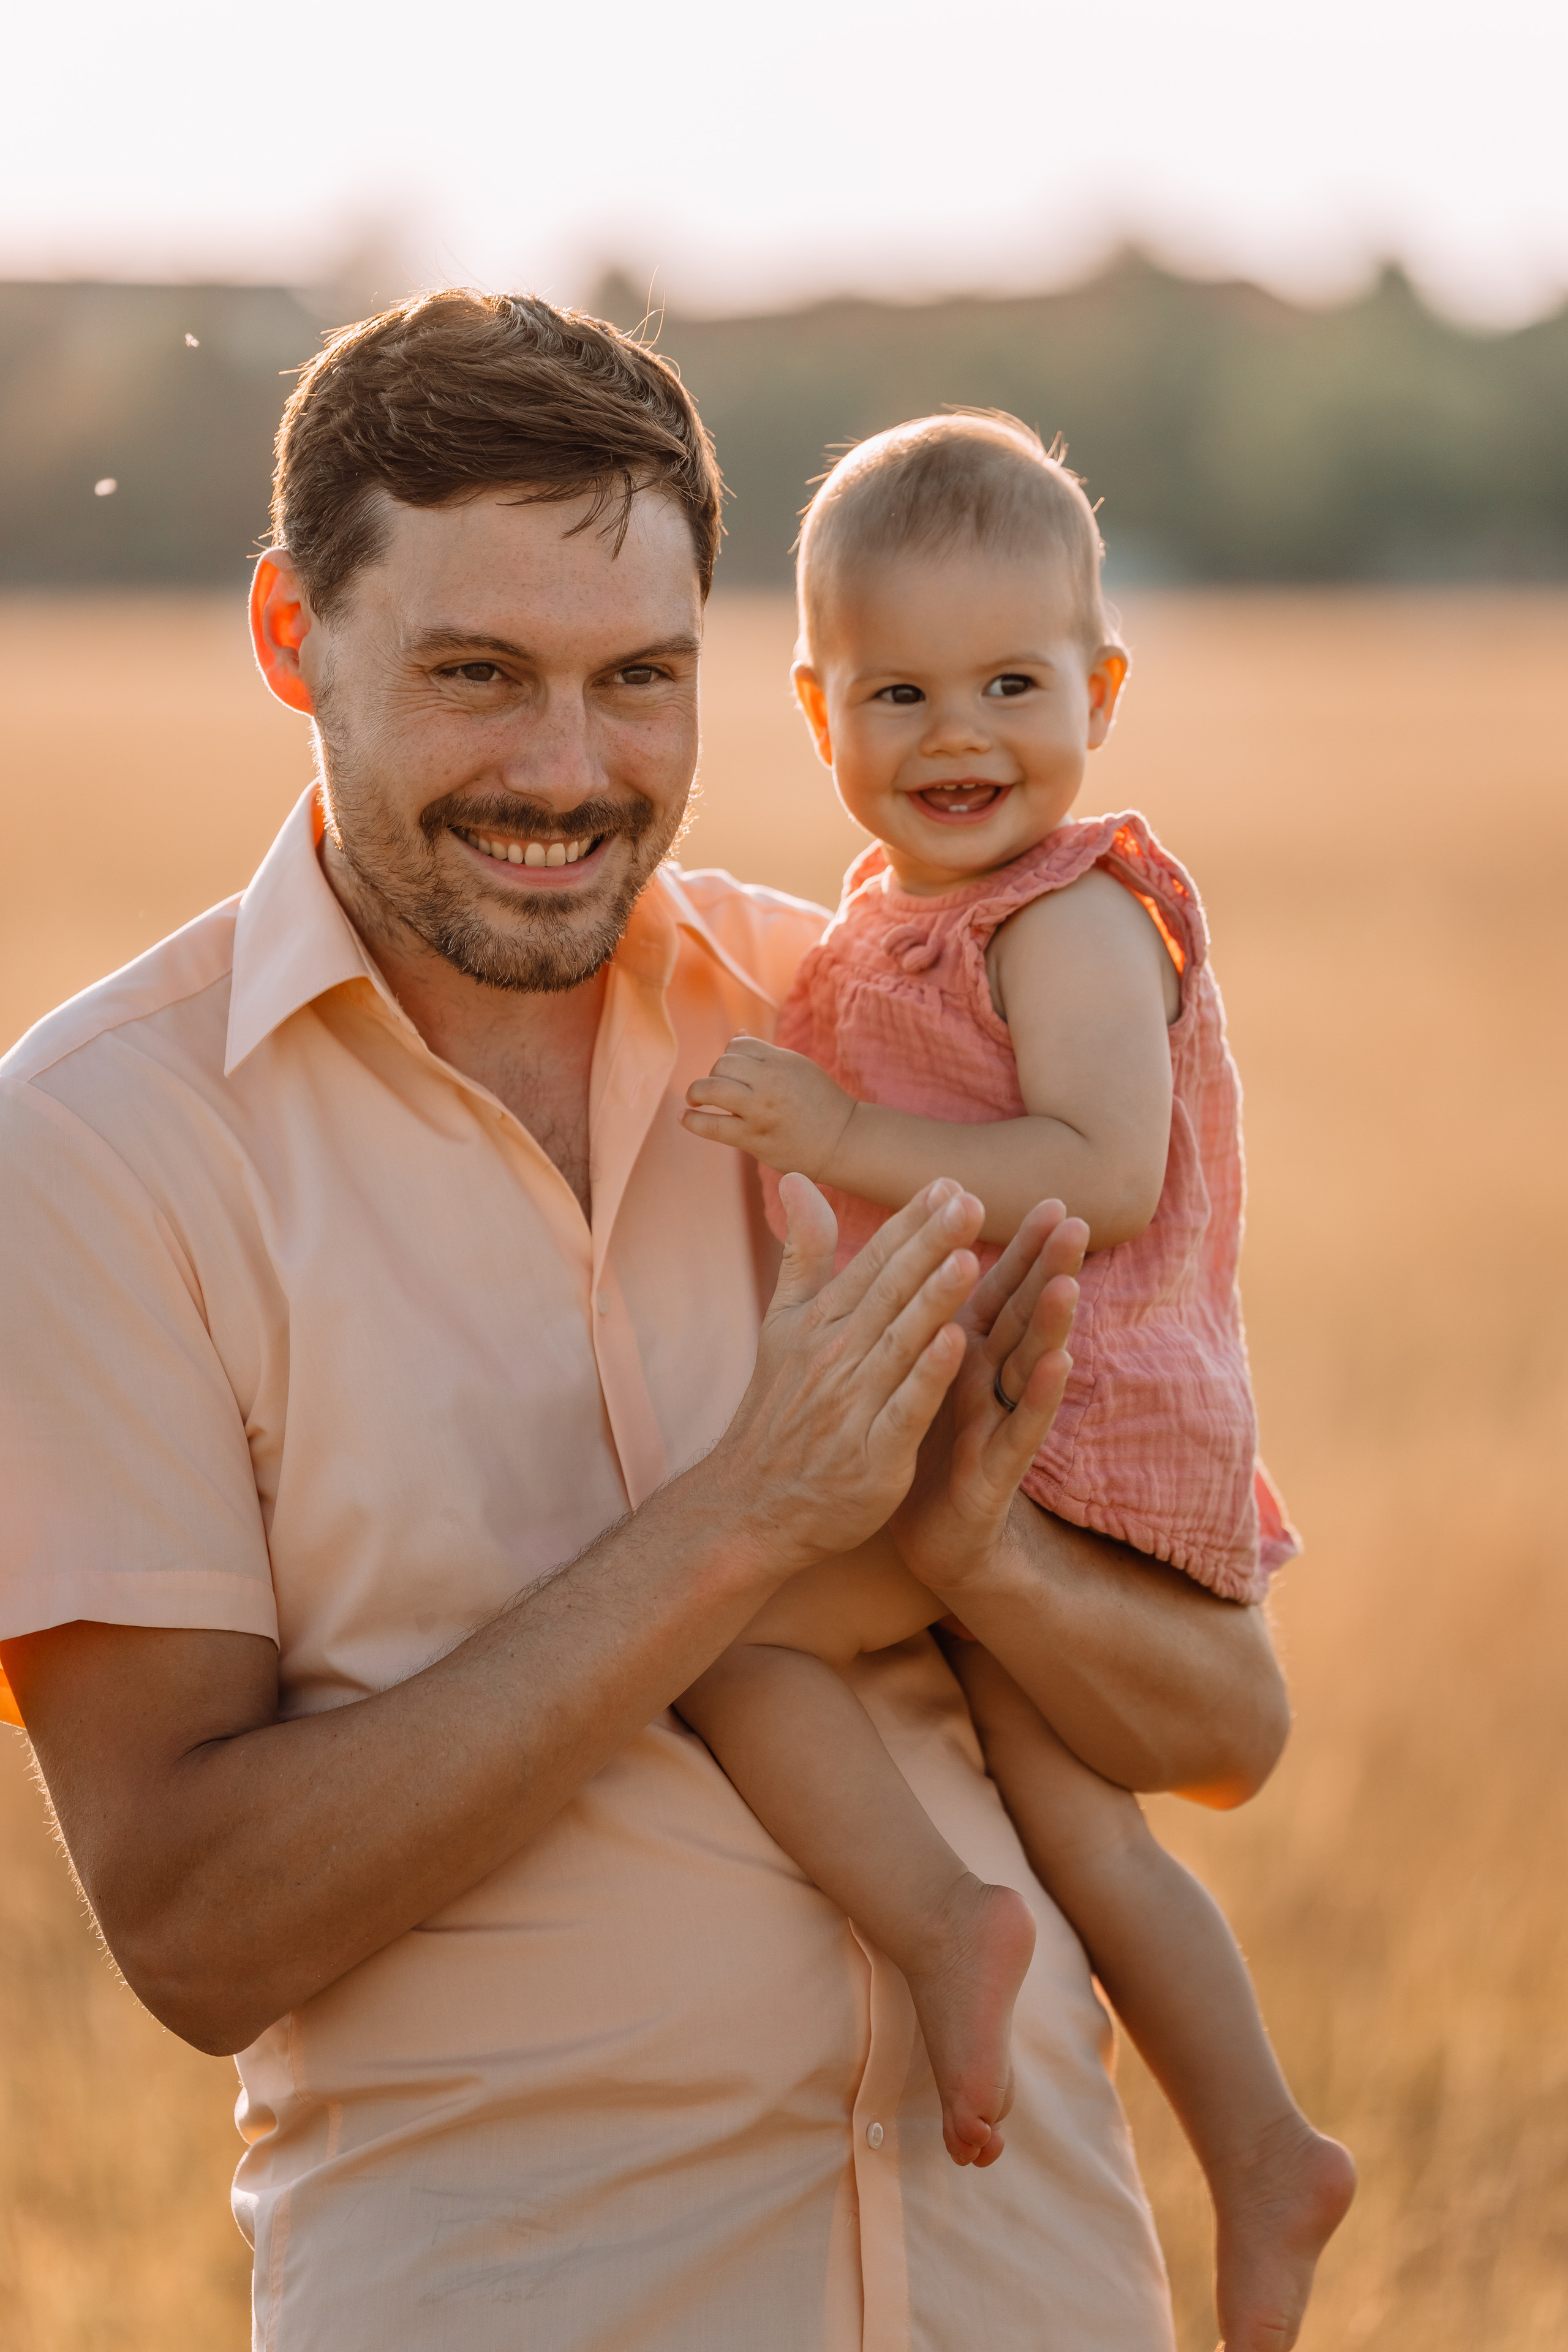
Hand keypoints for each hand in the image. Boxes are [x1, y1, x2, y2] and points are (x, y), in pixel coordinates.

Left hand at [682, 1035, 857, 1179]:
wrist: (843, 1140)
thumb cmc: (821, 1103)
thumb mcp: (798, 1067)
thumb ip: (766, 1053)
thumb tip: (736, 1034)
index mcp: (781, 1060)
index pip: (737, 1045)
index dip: (729, 1057)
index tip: (732, 1073)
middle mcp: (769, 1080)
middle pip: (721, 1064)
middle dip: (714, 1075)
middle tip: (717, 1090)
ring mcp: (760, 1110)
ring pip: (711, 1088)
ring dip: (696, 1093)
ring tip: (696, 1101)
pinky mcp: (753, 1138)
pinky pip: (711, 1125)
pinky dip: (692, 1121)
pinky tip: (685, 1118)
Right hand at [703, 1172, 986, 1574]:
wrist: (750, 1506)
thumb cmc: (777, 1410)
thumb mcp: (781, 1324)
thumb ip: (802, 1253)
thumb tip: (797, 1177)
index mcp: (820, 1323)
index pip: (872, 1263)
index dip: (910, 1223)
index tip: (948, 1183)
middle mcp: (834, 1356)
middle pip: (889, 1292)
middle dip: (929, 1246)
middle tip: (969, 1201)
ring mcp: (852, 1406)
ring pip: (899, 1342)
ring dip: (932, 1299)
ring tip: (967, 1256)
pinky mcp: (871, 1455)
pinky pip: (904, 1408)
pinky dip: (927, 1376)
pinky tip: (954, 1343)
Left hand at [889, 1201, 1087, 1598]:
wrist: (921, 1535)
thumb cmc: (924, 1443)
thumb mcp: (919, 1371)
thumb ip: (925, 1313)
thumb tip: (926, 1254)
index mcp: (967, 1354)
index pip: (1000, 1292)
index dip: (1024, 1250)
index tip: (1051, 1201)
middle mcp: (991, 1383)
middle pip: (1023, 1318)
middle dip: (1048, 1271)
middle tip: (1075, 1222)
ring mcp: (997, 1426)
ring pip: (1028, 1368)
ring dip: (1048, 1329)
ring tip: (1067, 1286)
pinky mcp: (994, 1473)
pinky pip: (1019, 1432)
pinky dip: (1037, 1399)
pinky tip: (1058, 1367)